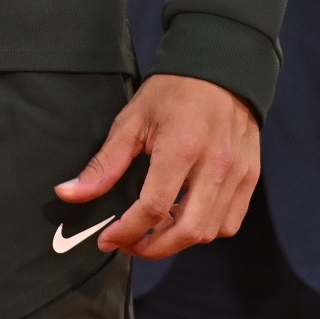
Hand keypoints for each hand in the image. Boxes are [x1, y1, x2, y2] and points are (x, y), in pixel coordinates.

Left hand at [55, 74, 260, 260]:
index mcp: (180, 148)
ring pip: (210, 232)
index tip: (107, 239)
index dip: (126, 231)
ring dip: (179, 241)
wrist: (221, 70)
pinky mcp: (250, 177)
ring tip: (155, 228)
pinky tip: (184, 217)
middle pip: (187, 231)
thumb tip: (68, 193)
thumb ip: (104, 164)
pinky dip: (205, 230)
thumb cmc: (173, 93)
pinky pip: (229, 222)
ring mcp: (237, 173)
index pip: (152, 207)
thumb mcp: (132, 120)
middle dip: (153, 248)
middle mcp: (214, 165)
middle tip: (130, 245)